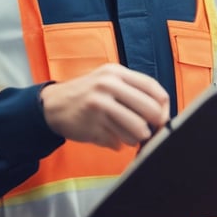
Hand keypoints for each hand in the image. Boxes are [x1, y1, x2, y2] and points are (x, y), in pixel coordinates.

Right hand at [39, 63, 169, 150]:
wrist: (53, 104)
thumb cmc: (88, 94)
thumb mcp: (108, 80)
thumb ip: (133, 90)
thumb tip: (163, 112)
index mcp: (116, 72)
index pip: (153, 88)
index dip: (164, 106)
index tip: (163, 116)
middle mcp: (108, 85)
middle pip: (150, 110)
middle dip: (154, 125)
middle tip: (149, 131)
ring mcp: (99, 105)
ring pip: (137, 130)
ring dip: (135, 138)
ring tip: (126, 134)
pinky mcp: (91, 125)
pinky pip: (118, 142)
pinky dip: (117, 144)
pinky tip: (108, 135)